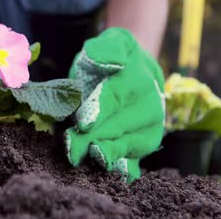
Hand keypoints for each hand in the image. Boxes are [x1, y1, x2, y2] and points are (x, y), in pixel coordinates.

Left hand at [65, 28, 164, 181]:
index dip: (99, 111)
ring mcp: (147, 133)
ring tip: (89, 162)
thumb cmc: (115, 58)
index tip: (84, 122)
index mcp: (137, 83)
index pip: (114, 98)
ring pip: (126, 149)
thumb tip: (113, 63)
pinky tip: (109, 180)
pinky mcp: (140, 149)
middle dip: (93, 138)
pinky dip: (123, 173)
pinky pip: (134, 165)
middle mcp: (148, 111)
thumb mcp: (114, 40)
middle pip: (117, 128)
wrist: (136, 73)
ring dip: (107, 158)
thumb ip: (110, 47)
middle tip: (72, 148)